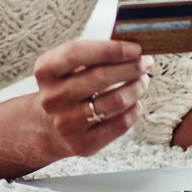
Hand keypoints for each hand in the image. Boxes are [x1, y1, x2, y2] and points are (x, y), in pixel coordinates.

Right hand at [30, 39, 153, 159]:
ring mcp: (66, 123)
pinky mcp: (83, 143)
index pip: (75, 53)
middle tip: (145, 62)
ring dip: (137, 88)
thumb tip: (132, 49)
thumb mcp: (69, 67)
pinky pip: (120, 124)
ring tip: (143, 81)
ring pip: (115, 101)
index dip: (109, 49)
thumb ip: (94, 54)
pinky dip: (134, 110)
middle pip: (100, 77)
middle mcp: (52, 98)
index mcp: (45, 71)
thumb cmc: (68, 86)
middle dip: (131, 67)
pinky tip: (136, 102)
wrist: (49, 126)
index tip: (135, 48)